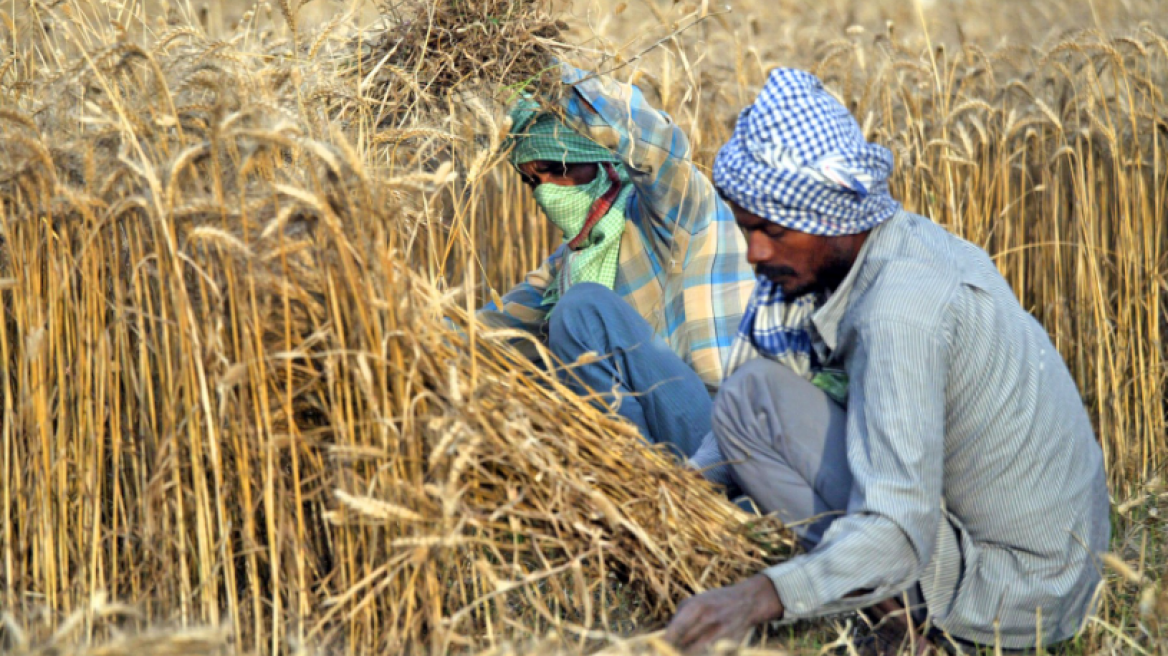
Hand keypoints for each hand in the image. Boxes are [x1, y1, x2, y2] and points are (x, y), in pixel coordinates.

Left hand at [663, 574, 783, 651]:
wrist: (748, 602)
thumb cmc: (714, 602)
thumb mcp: (694, 603)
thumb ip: (678, 620)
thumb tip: (663, 640)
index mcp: (697, 607)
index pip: (676, 630)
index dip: (663, 644)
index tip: (653, 651)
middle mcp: (710, 620)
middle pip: (684, 646)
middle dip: (672, 652)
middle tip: (664, 652)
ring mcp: (722, 634)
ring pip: (696, 654)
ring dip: (686, 654)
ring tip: (680, 651)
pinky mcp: (732, 646)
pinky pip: (712, 654)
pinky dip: (703, 653)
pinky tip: (697, 651)